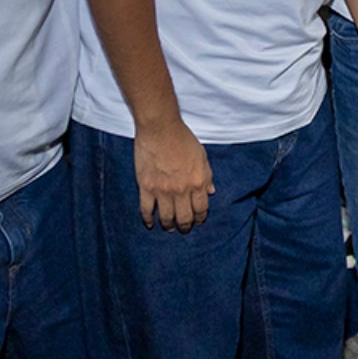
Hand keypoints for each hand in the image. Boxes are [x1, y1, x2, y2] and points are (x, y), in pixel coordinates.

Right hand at [133, 115, 214, 231]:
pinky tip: (149, 224)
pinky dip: (148, 220)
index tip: (197, 222)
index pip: (201, 209)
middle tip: (183, 229)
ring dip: (168, 226)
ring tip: (168, 228)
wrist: (160, 129)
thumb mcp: (202, 157)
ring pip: (166, 217)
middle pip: (184, 217)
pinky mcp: (146, 187)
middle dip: (185, 226)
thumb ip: (207, 176)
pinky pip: (146, 210)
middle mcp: (182, 190)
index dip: (200, 219)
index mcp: (198, 182)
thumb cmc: (182, 139)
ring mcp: (163, 190)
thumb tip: (211, 192)